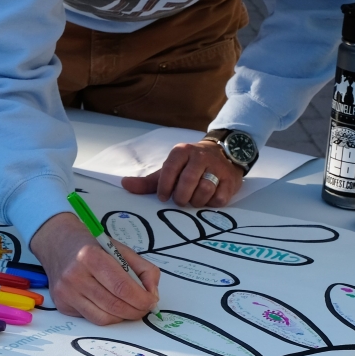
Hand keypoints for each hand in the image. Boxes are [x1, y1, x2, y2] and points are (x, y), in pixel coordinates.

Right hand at [30, 212, 159, 325]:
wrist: (58, 244)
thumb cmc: (92, 247)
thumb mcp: (120, 249)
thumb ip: (143, 270)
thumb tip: (152, 295)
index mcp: (90, 256)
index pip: (122, 287)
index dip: (141, 299)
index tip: (151, 301)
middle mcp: (74, 275)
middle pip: (114, 305)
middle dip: (136, 311)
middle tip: (145, 307)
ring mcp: (66, 292)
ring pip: (104, 318)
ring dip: (123, 316)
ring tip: (130, 307)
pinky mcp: (62, 304)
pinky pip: (92, 319)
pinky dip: (107, 316)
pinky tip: (110, 305)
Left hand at [121, 140, 243, 207]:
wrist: (223, 154)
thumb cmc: (189, 167)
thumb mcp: (169, 170)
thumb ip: (148, 181)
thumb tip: (124, 184)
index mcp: (182, 152)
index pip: (169, 169)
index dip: (165, 186)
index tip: (163, 197)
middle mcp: (200, 156)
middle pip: (188, 181)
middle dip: (181, 196)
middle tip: (180, 201)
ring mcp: (217, 166)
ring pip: (205, 189)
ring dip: (197, 200)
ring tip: (194, 200)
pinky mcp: (230, 179)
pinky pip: (219, 198)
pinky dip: (211, 203)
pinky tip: (208, 199)